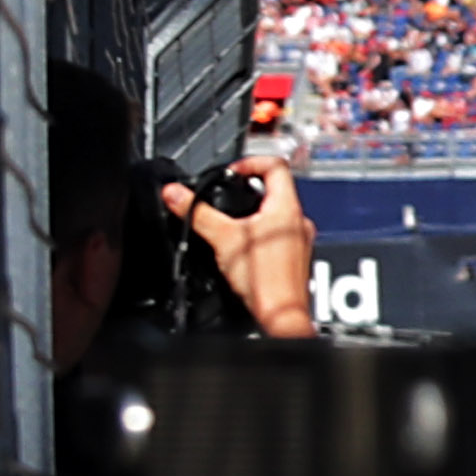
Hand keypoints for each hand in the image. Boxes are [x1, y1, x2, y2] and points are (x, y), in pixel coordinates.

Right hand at [162, 157, 317, 338]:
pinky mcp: (294, 256)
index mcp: (287, 207)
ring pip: (275, 213)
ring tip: (228, 223)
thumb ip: (196, 212)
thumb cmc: (264, 280)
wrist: (280, 314)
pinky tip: (240, 246)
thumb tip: (175, 193)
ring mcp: (300, 239)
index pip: (276, 165)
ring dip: (251, 212)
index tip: (230, 172)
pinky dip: (257, 232)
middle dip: (246, 190)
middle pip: (274, 189)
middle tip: (224, 197)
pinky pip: (277, 233)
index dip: (250, 162)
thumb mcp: (221, 238)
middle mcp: (299, 220)